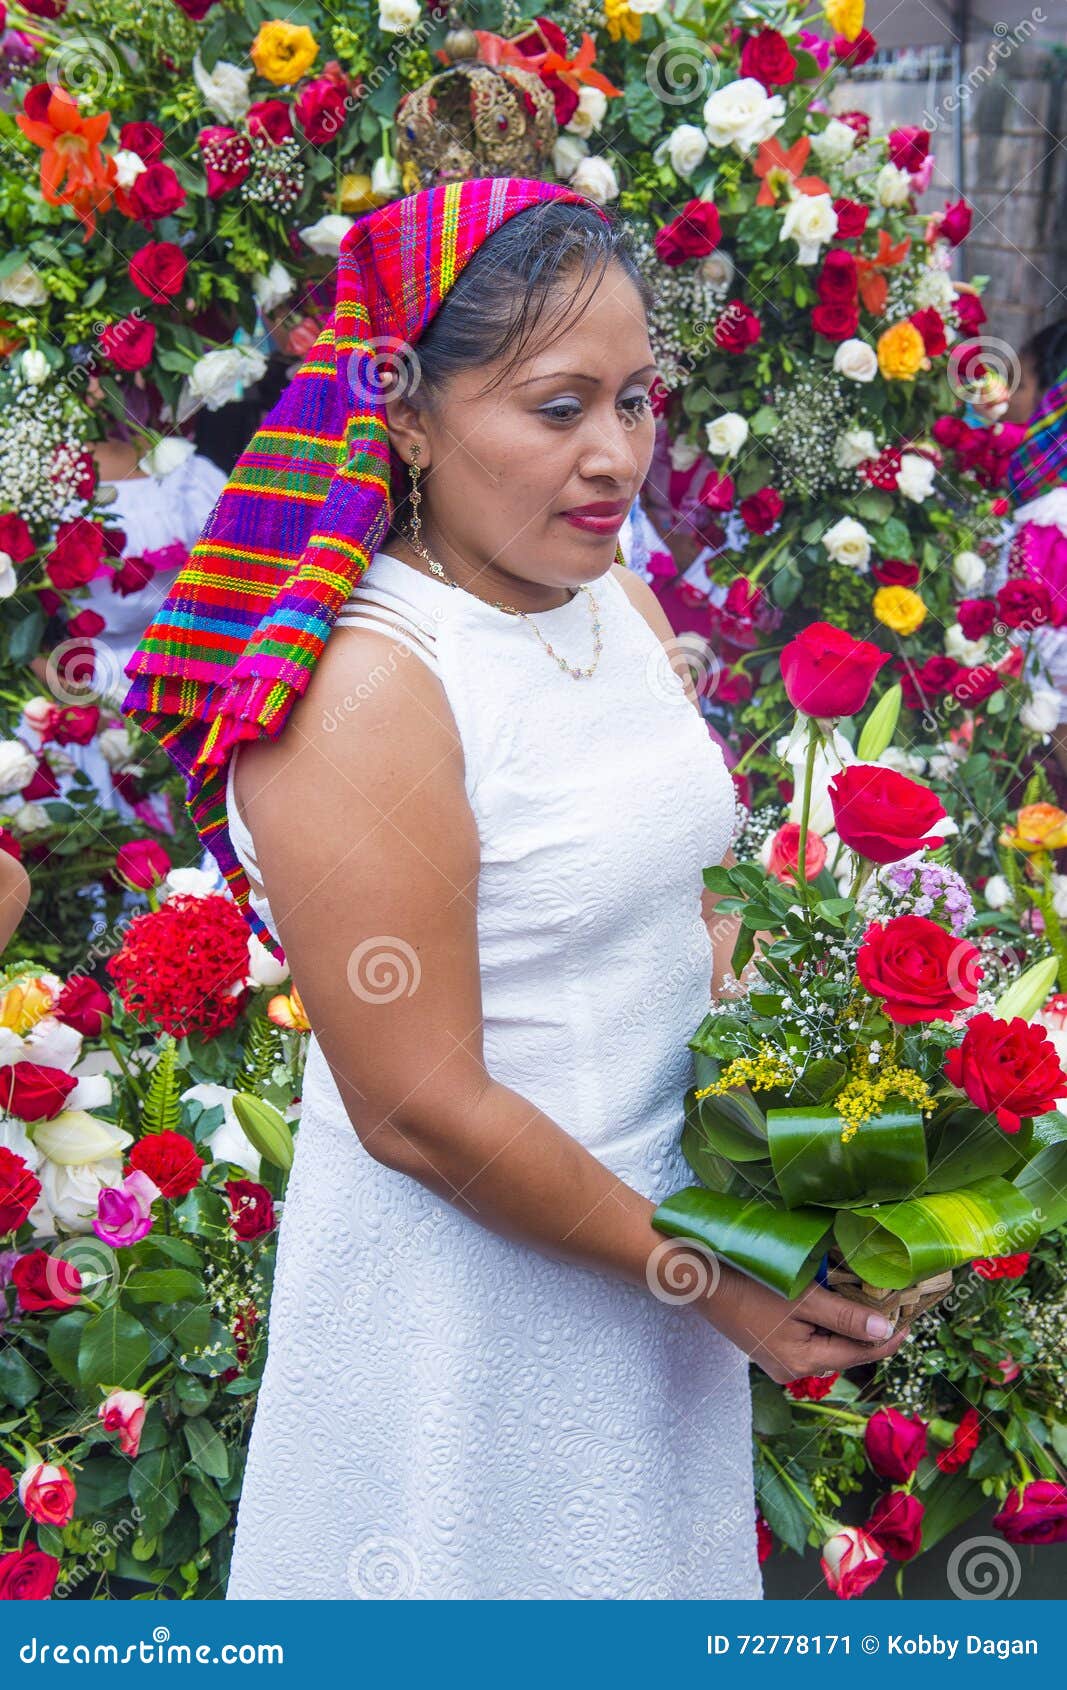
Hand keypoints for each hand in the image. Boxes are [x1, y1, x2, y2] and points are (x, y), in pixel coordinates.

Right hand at [699, 1258, 910, 1384]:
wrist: (701, 1279)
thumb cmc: (750, 1286)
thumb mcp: (802, 1299)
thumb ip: (845, 1316)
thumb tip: (885, 1329)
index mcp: (804, 1363)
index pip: (860, 1353)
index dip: (889, 1336)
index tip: (913, 1317)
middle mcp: (793, 1370)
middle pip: (844, 1349)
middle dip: (868, 1327)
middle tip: (894, 1300)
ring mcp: (780, 1360)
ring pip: (827, 1343)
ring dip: (846, 1322)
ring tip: (869, 1298)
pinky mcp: (771, 1346)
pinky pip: (809, 1338)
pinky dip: (825, 1321)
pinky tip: (833, 1301)